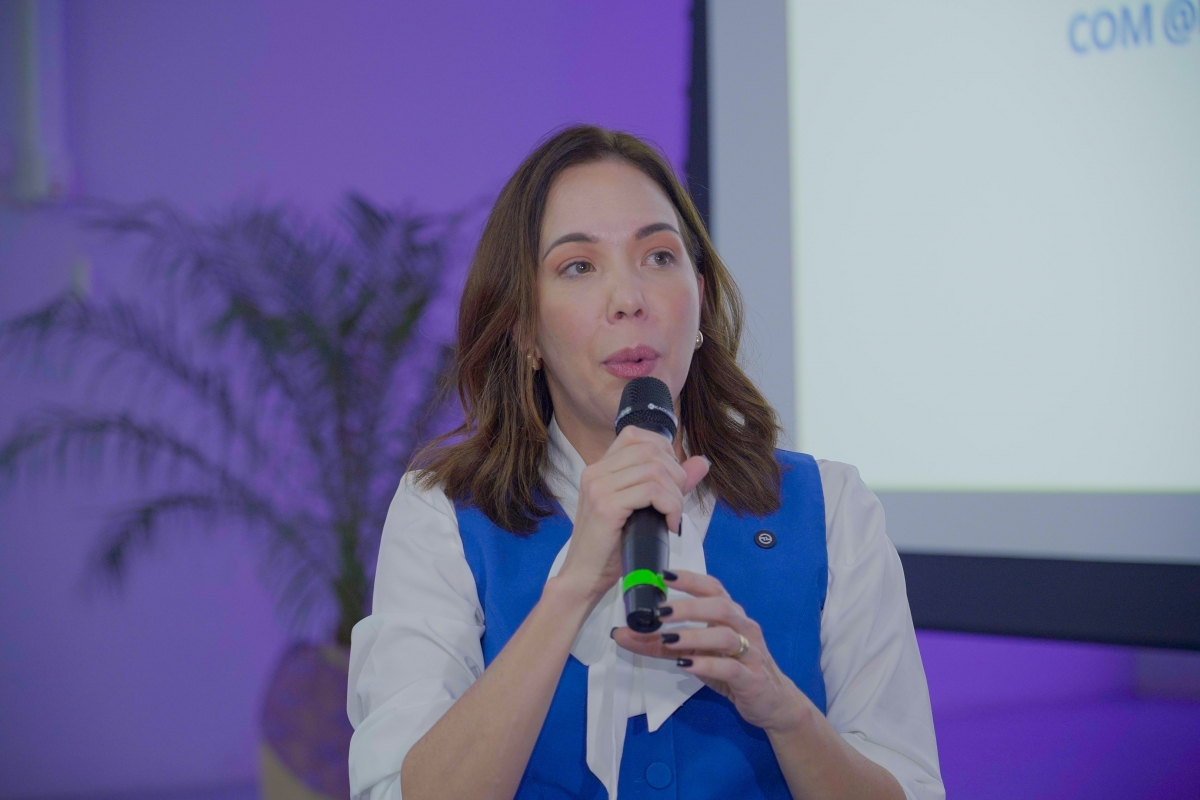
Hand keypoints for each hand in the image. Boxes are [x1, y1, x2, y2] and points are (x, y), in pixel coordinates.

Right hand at [555, 427, 709, 605]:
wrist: (585, 578)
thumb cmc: (613, 547)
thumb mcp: (644, 509)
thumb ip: (671, 483)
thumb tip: (701, 462)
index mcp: (599, 468)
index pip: (636, 435)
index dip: (663, 452)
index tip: (671, 481)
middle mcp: (595, 472)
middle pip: (651, 450)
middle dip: (675, 475)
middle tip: (675, 504)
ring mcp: (598, 487)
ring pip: (655, 469)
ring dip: (675, 494)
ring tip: (672, 516)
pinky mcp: (605, 506)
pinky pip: (651, 491)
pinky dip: (670, 506)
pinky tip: (668, 525)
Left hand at [613, 570, 811, 732]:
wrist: (772, 703)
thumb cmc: (732, 670)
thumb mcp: (694, 655)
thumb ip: (658, 644)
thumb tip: (621, 633)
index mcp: (730, 615)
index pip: (712, 588)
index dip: (690, 579)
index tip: (663, 575)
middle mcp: (743, 628)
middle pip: (720, 606)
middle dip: (689, 607)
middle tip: (660, 612)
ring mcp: (751, 652)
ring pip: (726, 635)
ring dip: (695, 635)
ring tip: (668, 639)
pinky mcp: (752, 678)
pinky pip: (731, 667)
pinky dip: (707, 665)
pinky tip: (687, 665)